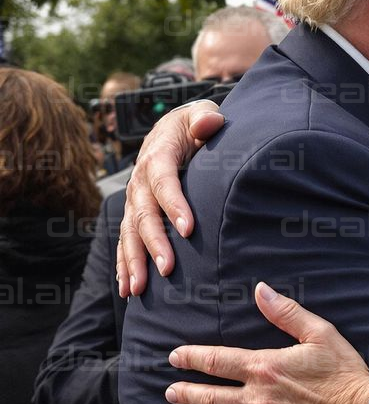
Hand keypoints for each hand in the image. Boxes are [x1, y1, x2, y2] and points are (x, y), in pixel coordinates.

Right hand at [117, 100, 224, 296]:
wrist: (172, 130)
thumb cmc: (194, 126)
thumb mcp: (201, 114)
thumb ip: (205, 117)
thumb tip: (210, 122)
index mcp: (157, 156)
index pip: (163, 181)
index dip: (174, 204)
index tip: (188, 228)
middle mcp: (139, 181)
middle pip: (143, 214)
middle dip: (154, 243)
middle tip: (167, 268)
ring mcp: (134, 200)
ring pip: (129, 233)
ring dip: (133, 261)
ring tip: (139, 289)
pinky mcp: (134, 214)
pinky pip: (125, 242)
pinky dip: (125, 265)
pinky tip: (128, 289)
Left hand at [165, 283, 368, 403]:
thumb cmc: (345, 373)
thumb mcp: (320, 333)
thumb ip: (286, 312)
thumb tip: (260, 290)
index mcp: (265, 368)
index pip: (215, 361)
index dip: (190, 358)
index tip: (174, 357)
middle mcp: (257, 399)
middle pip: (208, 397)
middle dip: (184, 394)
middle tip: (170, 392)